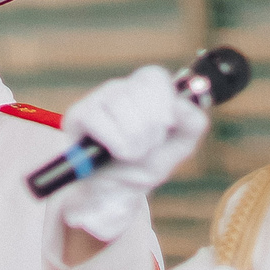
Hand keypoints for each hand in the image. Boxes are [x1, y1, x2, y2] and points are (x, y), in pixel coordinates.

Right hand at [55, 66, 209, 243]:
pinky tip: (115, 153)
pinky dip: (114, 142)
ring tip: (132, 153)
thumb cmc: (145, 164)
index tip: (166, 126)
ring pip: (119, 103)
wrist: (116, 193)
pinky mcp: (77, 116)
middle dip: (150, 128)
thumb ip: (192, 124)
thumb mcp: (179, 147)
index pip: (154, 77)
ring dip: (133, 138)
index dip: (163, 102)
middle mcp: (119, 89)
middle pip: (138, 91)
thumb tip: (180, 105)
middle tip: (146, 146)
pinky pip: (97, 118)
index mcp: (145, 89)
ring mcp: (96, 100)